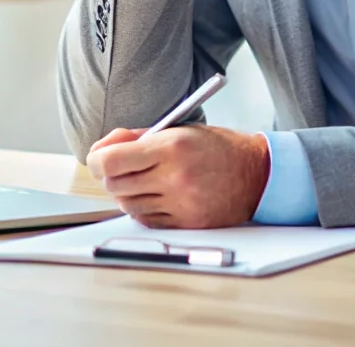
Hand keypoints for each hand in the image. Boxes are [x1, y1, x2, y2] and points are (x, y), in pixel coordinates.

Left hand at [85, 124, 270, 227]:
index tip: (99, 158)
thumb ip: (137, 138)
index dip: (97, 159)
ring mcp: (181, 203)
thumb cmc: (216, 147)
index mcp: (171, 147)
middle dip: (111, 176)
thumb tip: (102, 149)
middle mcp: (175, 176)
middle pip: (114, 185)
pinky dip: (144, 209)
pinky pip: (146, 220)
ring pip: (127, 205)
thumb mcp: (178, 129)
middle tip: (122, 168)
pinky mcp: (188, 223)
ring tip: (145, 181)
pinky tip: (156, 196)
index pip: (110, 162)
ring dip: (128, 193)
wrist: (257, 174)